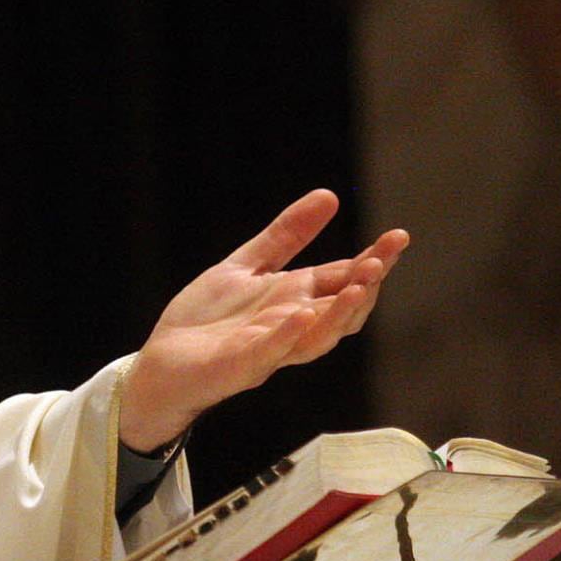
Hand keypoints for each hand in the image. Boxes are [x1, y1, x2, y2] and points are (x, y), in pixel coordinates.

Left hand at [121, 189, 408, 450]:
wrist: (162, 361)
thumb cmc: (206, 318)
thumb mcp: (245, 265)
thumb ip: (285, 236)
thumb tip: (329, 195)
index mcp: (296, 299)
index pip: (345, 279)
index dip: (374, 259)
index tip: (398, 236)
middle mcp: (293, 326)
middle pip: (342, 309)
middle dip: (366, 286)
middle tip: (382, 259)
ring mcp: (270, 348)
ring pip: (318, 336)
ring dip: (340, 312)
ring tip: (361, 285)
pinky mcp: (242, 365)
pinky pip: (271, 351)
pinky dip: (289, 334)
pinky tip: (302, 313)